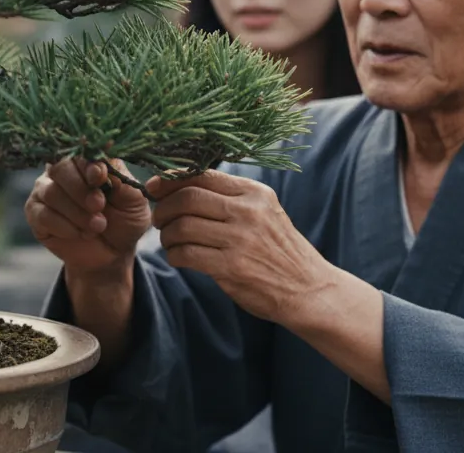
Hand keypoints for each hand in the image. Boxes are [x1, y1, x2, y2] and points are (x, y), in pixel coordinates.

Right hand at [25, 157, 151, 275]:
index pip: (79, 153)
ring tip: (97, 226)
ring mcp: (45, 192)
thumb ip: (121, 178)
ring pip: (52, 193)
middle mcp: (62, 173)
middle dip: (80, 190)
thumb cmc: (124, 221)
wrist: (112, 254)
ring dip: (76, 212)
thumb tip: (102, 162)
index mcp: (86, 164)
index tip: (99, 178)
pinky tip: (80, 234)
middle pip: (60, 169)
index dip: (87, 164)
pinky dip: (65, 226)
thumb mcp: (133, 200)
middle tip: (99, 206)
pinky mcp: (35, 214)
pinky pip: (43, 215)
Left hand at [148, 169, 334, 323]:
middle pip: (187, 198)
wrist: (309, 288)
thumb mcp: (263, 212)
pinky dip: (174, 255)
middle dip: (163, 208)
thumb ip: (229, 198)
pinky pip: (186, 254)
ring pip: (182, 227)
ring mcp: (240, 239)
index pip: (202, 175)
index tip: (154, 187)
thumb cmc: (278, 249)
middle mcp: (248, 212)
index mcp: (254, 193)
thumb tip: (179, 185)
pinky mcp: (232, 268)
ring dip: (166, 235)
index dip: (170, 180)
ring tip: (170, 241)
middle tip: (158, 219)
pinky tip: (179, 258)